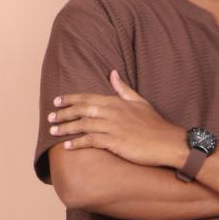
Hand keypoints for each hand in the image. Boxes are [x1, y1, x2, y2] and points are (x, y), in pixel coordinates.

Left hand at [46, 69, 185, 168]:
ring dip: (66, 128)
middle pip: (82, 109)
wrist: (168, 143)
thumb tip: (113, 73)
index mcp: (117, 102)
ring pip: (83, 125)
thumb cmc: (155, 125)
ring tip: (53, 131)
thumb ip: (123, 89)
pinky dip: (78, 142)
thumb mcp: (140, 102)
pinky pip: (91, 141)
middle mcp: (113, 112)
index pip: (88, 97)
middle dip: (63, 113)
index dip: (70, 99)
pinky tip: (67, 146)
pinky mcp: (115, 142)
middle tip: (50, 117)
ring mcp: (113, 127)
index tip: (57, 102)